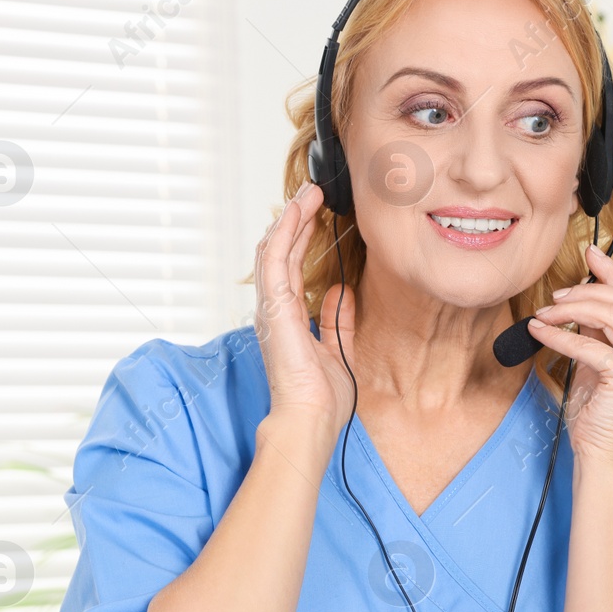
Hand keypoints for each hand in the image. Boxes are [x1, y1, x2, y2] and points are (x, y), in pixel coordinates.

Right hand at [253, 181, 356, 431]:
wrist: (312, 418)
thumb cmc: (322, 397)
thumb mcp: (339, 349)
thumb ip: (338, 319)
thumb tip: (342, 291)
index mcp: (286, 319)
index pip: (291, 268)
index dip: (302, 239)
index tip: (317, 215)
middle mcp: (273, 309)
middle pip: (281, 253)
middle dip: (296, 220)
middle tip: (312, 193)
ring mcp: (270, 307)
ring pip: (275, 249)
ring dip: (291, 218)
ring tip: (308, 193)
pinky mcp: (273, 307)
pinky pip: (276, 260)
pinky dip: (285, 232)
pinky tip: (298, 210)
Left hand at [527, 245, 612, 470]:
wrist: (603, 464)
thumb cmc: (600, 423)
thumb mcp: (600, 370)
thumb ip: (599, 338)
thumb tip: (581, 304)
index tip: (591, 255)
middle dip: (588, 290)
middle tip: (557, 294)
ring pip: (611, 317)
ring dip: (572, 309)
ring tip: (546, 312)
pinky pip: (590, 345)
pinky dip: (560, 335)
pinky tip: (540, 330)